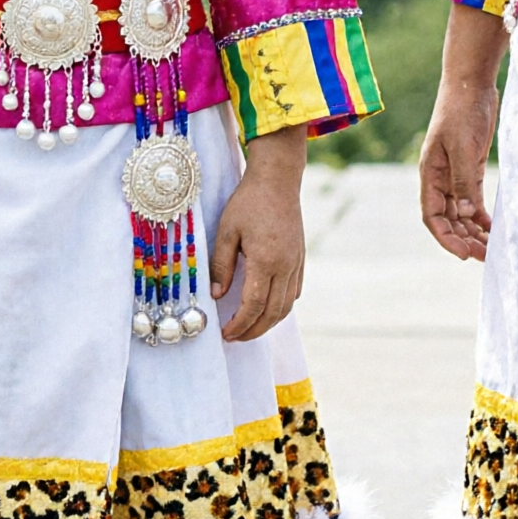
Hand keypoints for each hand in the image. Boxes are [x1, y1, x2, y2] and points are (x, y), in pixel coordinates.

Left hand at [211, 124, 306, 341]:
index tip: (226, 333)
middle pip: (272, 312)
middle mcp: (285, 266)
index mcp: (266, 261)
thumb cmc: (248, 202)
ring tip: (249, 329)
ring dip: (268, 322)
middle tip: (235, 337)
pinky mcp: (300, 258)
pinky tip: (267, 309)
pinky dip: (281, 307)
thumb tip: (217, 295)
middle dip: (253, 330)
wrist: (277, 181)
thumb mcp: (226, 231)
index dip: (240, 324)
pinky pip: (294, 292)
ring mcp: (296, 263)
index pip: (253, 305)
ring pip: (286, 306)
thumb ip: (222, 265)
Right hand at [419, 4, 505, 261]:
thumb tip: (468, 214)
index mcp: (429, 174)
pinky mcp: (470, 169)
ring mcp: (455, 175)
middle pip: (448, 219)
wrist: (471, 84)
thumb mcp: (462, 146)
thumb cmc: (462, 111)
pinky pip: (474, 201)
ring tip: (492, 248)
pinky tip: (494, 229)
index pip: (432, 216)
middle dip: (463, 239)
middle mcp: (439, 179)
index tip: (465, 254)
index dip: (446, 238)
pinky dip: (482, 216)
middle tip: (486, 256)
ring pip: (461, 213)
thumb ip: (464, 180)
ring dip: (473, 231)